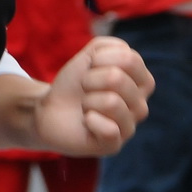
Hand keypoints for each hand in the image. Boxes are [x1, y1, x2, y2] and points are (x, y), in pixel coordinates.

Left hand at [33, 37, 153, 156]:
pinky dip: (90, 121)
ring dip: (88, 100)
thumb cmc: (75, 83)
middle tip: (85, 90)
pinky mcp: (114, 145)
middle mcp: (141, 105)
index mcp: (141, 81)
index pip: (129, 59)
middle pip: (117, 78)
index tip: (91, 68)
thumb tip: (122, 61)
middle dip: (90, 80)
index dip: (100, 59)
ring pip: (111, 102)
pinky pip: (108, 129)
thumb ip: (108, 47)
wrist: (50, 108)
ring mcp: (129, 126)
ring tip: (86, 107)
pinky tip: (87, 122)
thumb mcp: (90, 56)